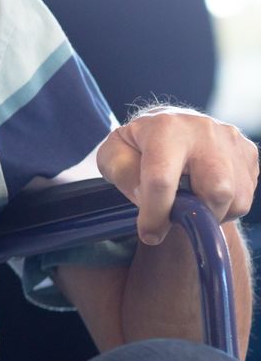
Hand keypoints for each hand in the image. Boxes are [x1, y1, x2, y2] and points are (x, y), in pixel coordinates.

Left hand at [97, 108, 258, 243]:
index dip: (155, 213)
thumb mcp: (113, 154)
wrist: (170, 126)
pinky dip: (227, 207)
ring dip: (212, 213)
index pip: (162, 179)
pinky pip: (246, 196)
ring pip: (236, 198)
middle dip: (196, 214)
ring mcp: (231, 140)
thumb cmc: (138, 145)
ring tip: (190, 203)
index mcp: (165, 127)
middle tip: (176, 216)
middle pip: (216, 189)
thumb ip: (123, 175)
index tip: (150, 234)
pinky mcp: (248, 153)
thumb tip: (147, 199)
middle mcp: (204, 130)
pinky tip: (205, 195)